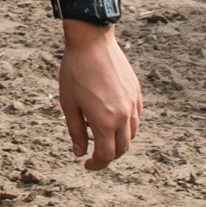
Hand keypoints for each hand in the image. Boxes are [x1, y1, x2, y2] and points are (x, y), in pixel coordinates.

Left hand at [58, 28, 142, 169]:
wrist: (92, 42)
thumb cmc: (75, 71)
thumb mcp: (68, 104)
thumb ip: (76, 131)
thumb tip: (80, 152)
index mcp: (105, 121)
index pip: (106, 155)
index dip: (97, 164)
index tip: (87, 164)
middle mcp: (123, 116)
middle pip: (122, 148)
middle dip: (108, 156)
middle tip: (94, 154)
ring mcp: (132, 104)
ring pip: (131, 134)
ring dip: (119, 141)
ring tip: (103, 137)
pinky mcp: (136, 93)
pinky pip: (135, 118)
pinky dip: (126, 126)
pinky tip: (113, 120)